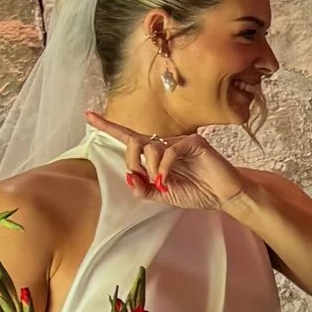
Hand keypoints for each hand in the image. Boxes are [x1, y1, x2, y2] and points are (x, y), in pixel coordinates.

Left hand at [87, 111, 257, 217]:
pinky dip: (164, 169)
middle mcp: (165, 143)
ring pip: (150, 147)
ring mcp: (179, 141)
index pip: (129, 137)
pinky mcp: (193, 142)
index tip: (88, 115)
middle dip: (131, 161)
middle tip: (144, 179)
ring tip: (163, 183)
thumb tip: (130, 177)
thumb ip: (143, 188)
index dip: (108, 126)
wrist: (223, 196)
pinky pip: (169, 151)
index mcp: (156, 153)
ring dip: (151, 169)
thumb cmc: (197, 192)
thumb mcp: (162, 196)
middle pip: (134, 140)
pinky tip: (168, 180)